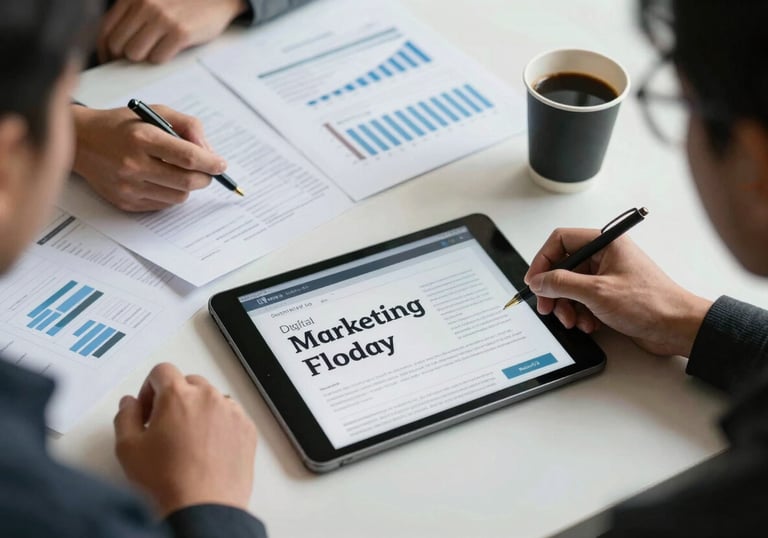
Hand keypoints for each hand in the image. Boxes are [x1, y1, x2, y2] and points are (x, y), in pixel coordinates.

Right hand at [72, 105, 225, 211]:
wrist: (81, 141)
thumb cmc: (123, 125)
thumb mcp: (156, 112)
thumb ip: (188, 126)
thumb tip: (209, 153)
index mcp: (143, 137)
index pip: (188, 157)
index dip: (211, 163)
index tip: (221, 165)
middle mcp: (134, 164)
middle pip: (187, 181)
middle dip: (205, 178)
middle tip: (207, 171)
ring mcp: (128, 186)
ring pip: (178, 196)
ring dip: (187, 186)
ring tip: (178, 172)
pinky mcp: (125, 202)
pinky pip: (163, 205)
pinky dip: (170, 193)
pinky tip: (160, 179)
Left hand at [98, 0, 247, 63]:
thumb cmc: (184, 1)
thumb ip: (132, 14)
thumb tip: (114, 45)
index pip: (105, 29)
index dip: (105, 50)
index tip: (110, 60)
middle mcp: (144, 5)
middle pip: (118, 45)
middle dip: (125, 57)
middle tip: (137, 60)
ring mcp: (162, 18)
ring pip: (135, 54)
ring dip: (144, 58)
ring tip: (156, 51)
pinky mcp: (180, 32)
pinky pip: (158, 58)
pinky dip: (162, 59)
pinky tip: (170, 50)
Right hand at [114, 363, 256, 515]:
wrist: (202, 508)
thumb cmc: (166, 481)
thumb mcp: (128, 448)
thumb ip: (125, 416)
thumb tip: (130, 403)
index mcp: (178, 395)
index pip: (163, 371)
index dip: (150, 388)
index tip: (148, 409)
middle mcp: (209, 397)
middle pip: (189, 383)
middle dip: (175, 398)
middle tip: (165, 426)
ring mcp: (232, 412)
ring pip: (212, 398)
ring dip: (199, 410)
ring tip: (188, 441)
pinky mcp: (247, 429)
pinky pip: (231, 416)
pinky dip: (219, 425)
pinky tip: (207, 450)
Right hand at [524, 228, 712, 356]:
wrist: (678, 328)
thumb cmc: (651, 303)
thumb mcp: (597, 292)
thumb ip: (561, 284)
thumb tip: (539, 280)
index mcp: (605, 243)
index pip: (561, 241)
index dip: (543, 260)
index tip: (534, 281)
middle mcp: (605, 256)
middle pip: (563, 267)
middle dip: (554, 290)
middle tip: (548, 307)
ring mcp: (607, 276)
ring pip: (570, 286)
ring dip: (567, 306)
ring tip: (573, 320)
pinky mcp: (610, 295)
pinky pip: (583, 300)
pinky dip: (580, 313)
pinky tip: (589, 324)